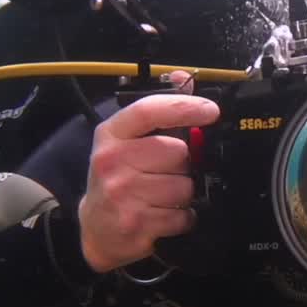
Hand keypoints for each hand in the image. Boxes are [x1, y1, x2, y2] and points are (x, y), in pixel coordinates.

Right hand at [78, 71, 217, 272]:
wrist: (96, 228)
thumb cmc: (117, 179)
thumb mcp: (126, 141)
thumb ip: (157, 111)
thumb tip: (182, 78)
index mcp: (111, 134)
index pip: (150, 111)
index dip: (185, 107)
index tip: (210, 111)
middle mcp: (113, 161)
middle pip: (177, 152)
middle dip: (184, 163)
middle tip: (168, 172)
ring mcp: (123, 194)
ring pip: (184, 186)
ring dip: (183, 193)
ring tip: (163, 196)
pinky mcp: (136, 223)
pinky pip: (182, 216)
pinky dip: (181, 218)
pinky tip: (164, 215)